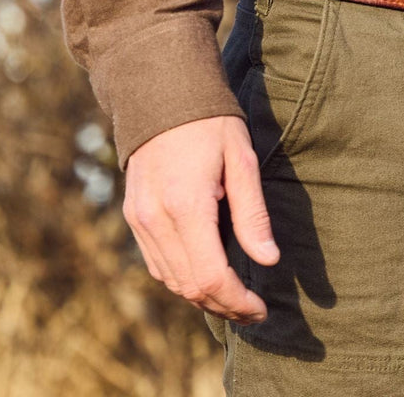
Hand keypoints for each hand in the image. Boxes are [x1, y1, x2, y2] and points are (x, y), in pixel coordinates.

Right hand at [122, 114, 279, 323]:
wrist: (161, 93)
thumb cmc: (210, 122)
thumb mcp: (242, 160)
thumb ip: (252, 213)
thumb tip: (269, 260)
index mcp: (186, 207)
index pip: (211, 277)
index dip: (238, 300)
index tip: (262, 307)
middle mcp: (156, 221)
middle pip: (189, 287)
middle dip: (223, 305)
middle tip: (253, 310)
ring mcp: (139, 220)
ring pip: (170, 280)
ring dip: (202, 296)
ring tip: (235, 297)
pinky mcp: (134, 216)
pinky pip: (156, 263)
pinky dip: (181, 277)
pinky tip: (206, 274)